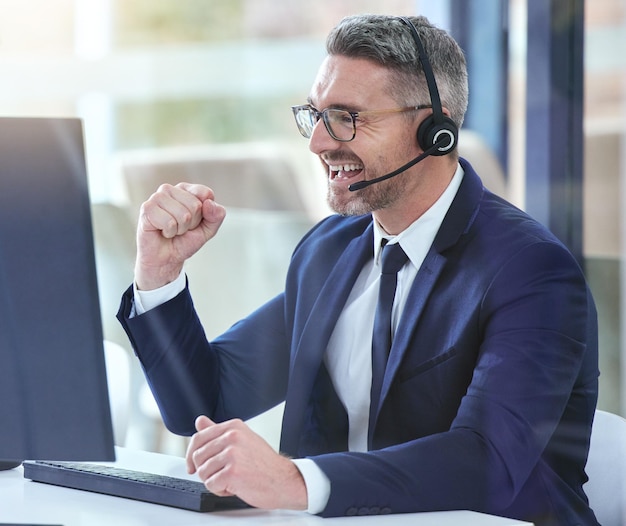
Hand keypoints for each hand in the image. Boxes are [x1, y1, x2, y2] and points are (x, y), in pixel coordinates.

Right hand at [134, 183, 225, 289]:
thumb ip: (216, 216)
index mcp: (185, 190)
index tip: (194, 221)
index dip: (204, 214)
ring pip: (183, 214)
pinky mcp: (146, 208)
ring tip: (171, 230)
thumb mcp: (208, 230)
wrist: (166, 259)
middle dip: (191, 223)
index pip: (206, 194)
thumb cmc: (184, 241)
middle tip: (180, 228)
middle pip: (195, 205)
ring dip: (180, 229)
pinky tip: (162, 232)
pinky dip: (169, 232)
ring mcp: (156, 197)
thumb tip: (209, 203)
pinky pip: (169, 222)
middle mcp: (170, 189)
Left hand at [186, 416, 307, 510]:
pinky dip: (220, 491)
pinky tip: (234, 487)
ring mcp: (233, 454)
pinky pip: (211, 485)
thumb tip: (200, 422)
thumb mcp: (242, 440)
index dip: (191, 454)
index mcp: (234, 427)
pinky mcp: (232, 472)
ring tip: (231, 479)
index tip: (192, 465)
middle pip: (198, 456)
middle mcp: (233, 436)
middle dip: (205, 470)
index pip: (199, 437)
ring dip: (214, 481)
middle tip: (221, 474)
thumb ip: (218, 431)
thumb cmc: (264, 463)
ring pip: (203, 472)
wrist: (283, 480)